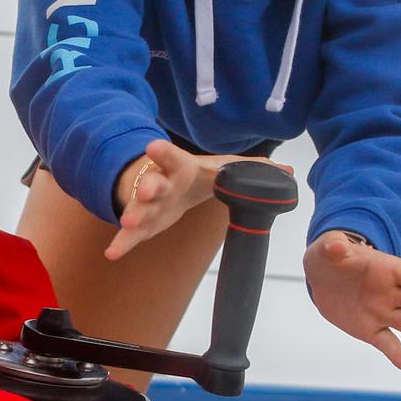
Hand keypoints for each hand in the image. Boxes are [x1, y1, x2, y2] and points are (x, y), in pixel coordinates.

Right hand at [107, 139, 291, 261]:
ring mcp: (147, 204)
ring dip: (133, 215)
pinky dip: (122, 244)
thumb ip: (252, 170)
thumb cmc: (195, 175)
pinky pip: (130, 236)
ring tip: (126, 223)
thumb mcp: (221, 168)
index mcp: (180, 168)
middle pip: (152, 184)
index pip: (172, 158)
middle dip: (148, 188)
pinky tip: (112, 254)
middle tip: (146, 192)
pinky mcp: (142, 224)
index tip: (153, 147)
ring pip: (138, 209)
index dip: (163, 153)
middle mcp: (160, 183)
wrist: (162, 183)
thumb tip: (287, 171)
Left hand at [304, 230, 400, 370]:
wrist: (321, 277)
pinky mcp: (371, 329)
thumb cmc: (330, 256)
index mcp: (389, 270)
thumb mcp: (327, 248)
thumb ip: (334, 245)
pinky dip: (396, 354)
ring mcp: (384, 312)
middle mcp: (392, 292)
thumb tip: (337, 247)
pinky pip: (388, 343)